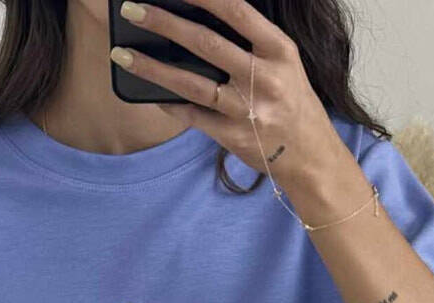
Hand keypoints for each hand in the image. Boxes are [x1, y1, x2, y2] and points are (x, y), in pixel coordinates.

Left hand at [110, 0, 338, 177]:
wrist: (310, 157)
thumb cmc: (291, 101)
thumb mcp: (283, 62)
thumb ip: (250, 39)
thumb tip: (202, 17)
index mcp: (278, 50)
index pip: (235, 10)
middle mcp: (263, 77)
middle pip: (205, 43)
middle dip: (164, 23)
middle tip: (132, 9)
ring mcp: (247, 110)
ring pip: (191, 84)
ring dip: (152, 67)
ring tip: (123, 54)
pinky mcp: (232, 137)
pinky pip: (192, 116)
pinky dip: (168, 104)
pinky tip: (149, 92)